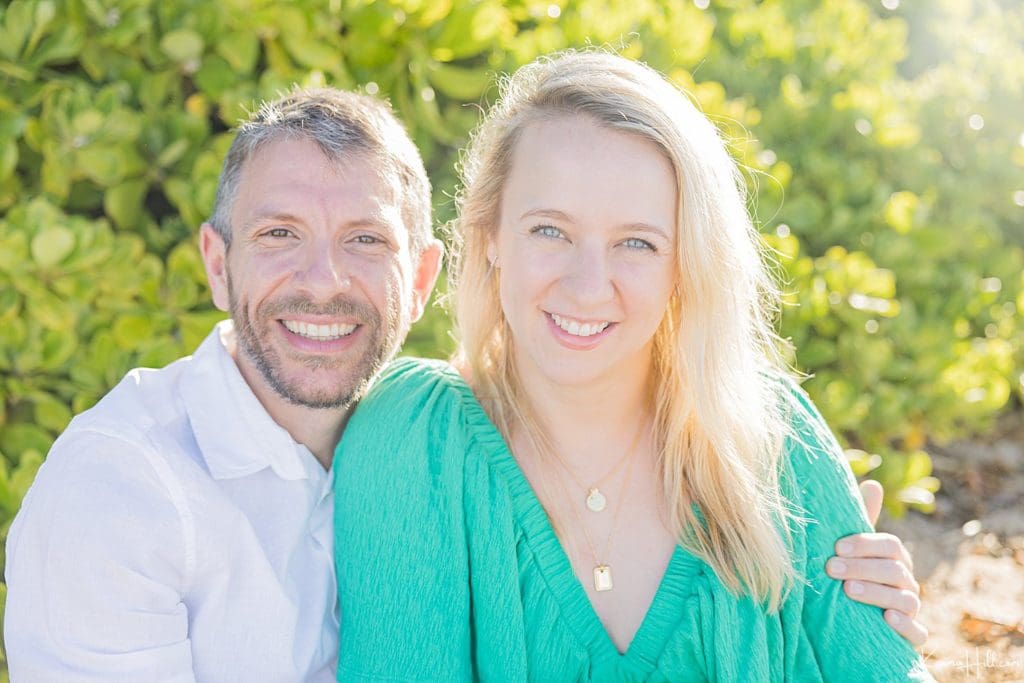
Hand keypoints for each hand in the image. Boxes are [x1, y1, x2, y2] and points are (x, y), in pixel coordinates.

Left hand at [826, 480, 928, 646]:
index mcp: (895, 558)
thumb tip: (873, 483)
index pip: (890, 546)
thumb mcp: (852, 549)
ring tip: (849, 591)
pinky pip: (918, 633)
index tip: (836, 547)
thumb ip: (861, 519)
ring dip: (877, 593)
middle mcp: (906, 582)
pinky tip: (886, 618)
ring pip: (906, 600)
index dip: (865, 544)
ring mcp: (910, 609)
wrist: (851, 618)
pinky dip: (906, 626)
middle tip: (831, 568)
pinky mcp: (910, 635)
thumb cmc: (852, 574)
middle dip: (862, 568)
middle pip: (894, 570)